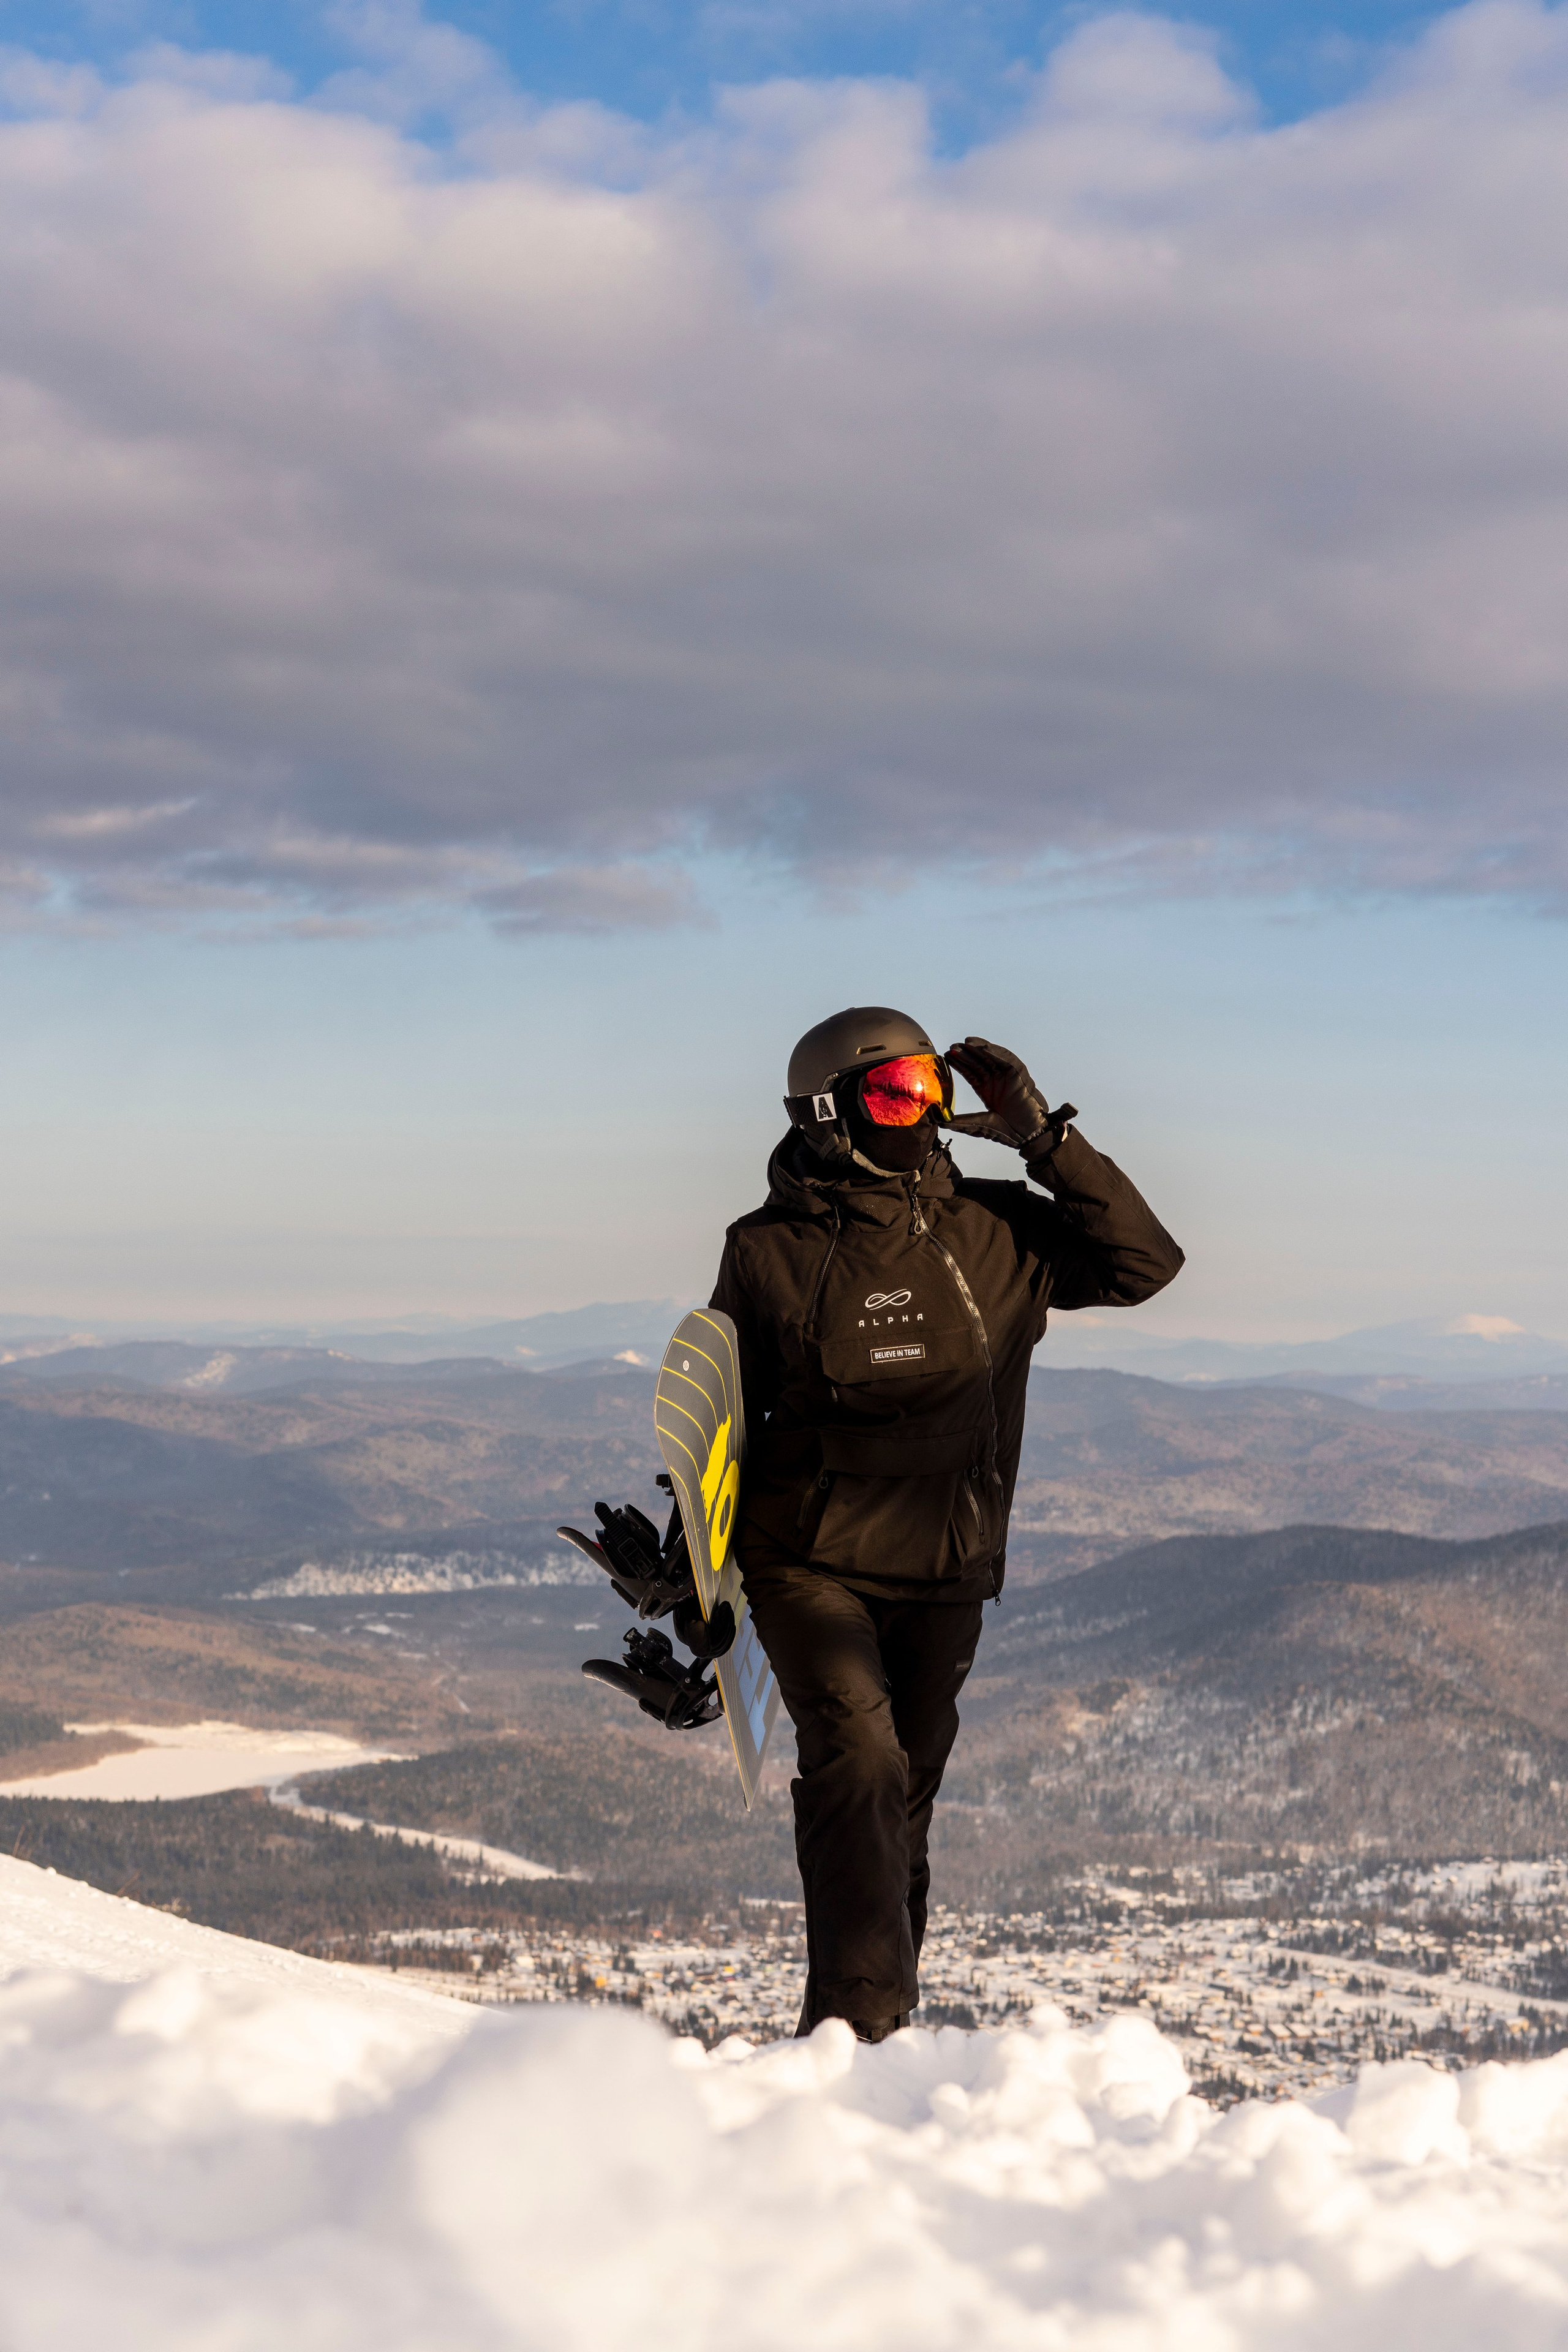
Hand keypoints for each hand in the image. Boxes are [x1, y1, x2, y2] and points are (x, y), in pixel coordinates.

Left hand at [945, 1037, 1065, 1154]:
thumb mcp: (978, 1125)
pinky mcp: (1019, 1075)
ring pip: (991, 1058)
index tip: (947, 1057)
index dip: (959, 1064)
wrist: (1028, 1135)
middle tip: (952, 1047)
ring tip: (965, 1043)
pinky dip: (996, 1053)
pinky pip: (1007, 1060)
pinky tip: (983, 1048)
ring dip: (979, 1049)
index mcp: (986, 1090)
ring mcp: (1007, 1077)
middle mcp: (996, 1081)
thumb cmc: (1007, 1131)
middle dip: (965, 1054)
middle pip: (978, 1063)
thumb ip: (961, 1122)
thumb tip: (942, 1122)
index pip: (970, 1073)